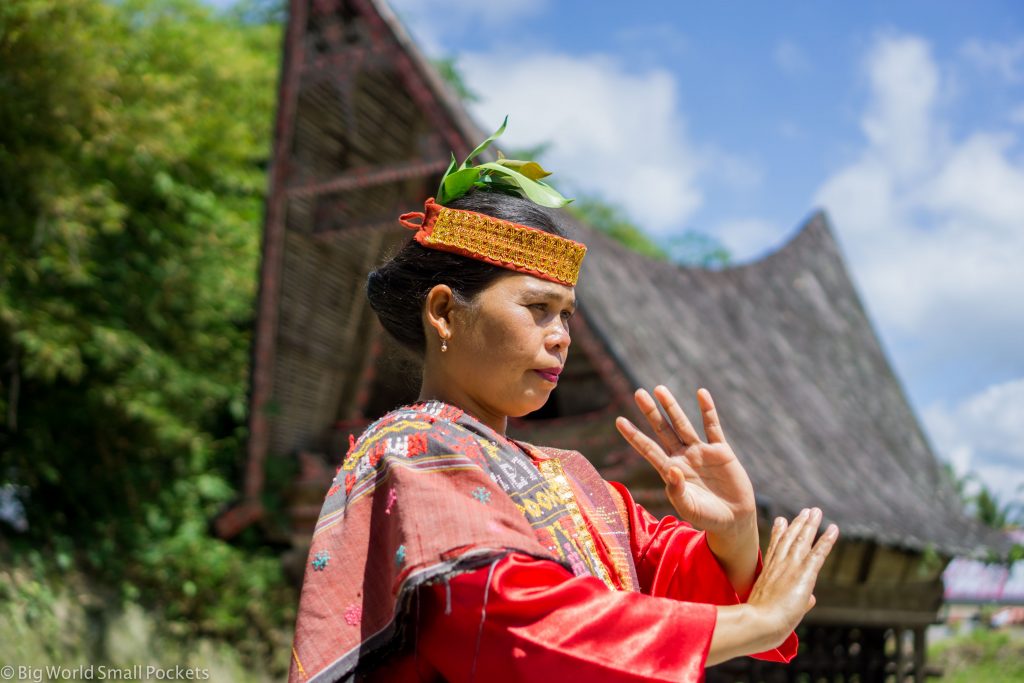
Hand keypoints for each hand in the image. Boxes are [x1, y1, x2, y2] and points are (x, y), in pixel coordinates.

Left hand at [615, 386, 755, 536]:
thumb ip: (677, 491)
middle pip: (662, 430)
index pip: (648, 449)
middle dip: (650, 412)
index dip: (634, 436)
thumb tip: (671, 469)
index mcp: (670, 471)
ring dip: (672, 407)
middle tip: (638, 392)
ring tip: (660, 388)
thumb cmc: (706, 517)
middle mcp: (682, 457)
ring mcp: (701, 452)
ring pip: (683, 424)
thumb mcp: (688, 507)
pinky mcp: (721, 451)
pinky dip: (708, 410)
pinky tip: (701, 393)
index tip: (619, 421)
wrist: (733, 520)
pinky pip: (712, 427)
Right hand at [747, 508, 838, 646]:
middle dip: (798, 523)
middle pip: (789, 539)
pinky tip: (834, 529)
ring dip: (811, 525)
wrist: (760, 622)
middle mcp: (778, 565)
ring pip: (802, 540)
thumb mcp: (775, 608)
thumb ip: (796, 601)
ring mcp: (791, 567)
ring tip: (816, 511)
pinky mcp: (804, 573)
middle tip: (805, 510)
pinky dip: (827, 540)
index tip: (781, 519)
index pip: (776, 548)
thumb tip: (810, 600)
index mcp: (768, 573)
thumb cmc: (762, 621)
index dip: (780, 533)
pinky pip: (818, 553)